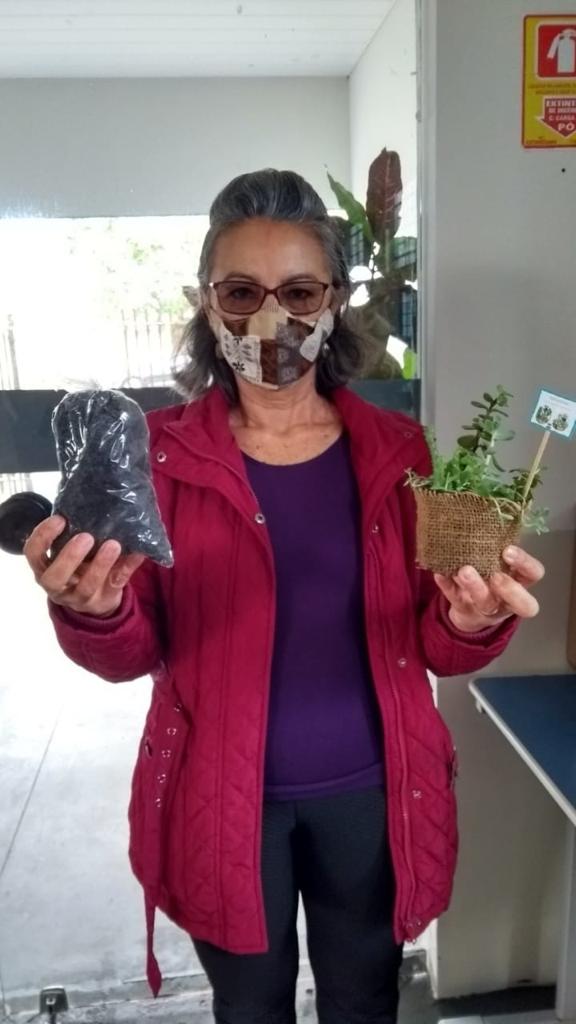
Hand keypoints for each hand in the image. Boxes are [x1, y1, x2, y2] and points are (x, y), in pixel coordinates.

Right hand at [24, 515, 144, 617]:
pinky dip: (128, 567)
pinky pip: (116, 584)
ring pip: (86, 587)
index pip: (33, 554)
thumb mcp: (71, 552)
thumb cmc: (79, 567)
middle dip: (69, 557)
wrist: (96, 600)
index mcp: (45, 569)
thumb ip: (75, 533)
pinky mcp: (105, 600)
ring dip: (100, 565)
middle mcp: (58, 586)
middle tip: (86, 537)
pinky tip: (137, 553)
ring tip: (113, 544)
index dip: (42, 537)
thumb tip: (93, 502)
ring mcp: (80, 597)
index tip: (60, 519)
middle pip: (54, 577)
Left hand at [433, 545, 544, 633]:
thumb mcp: (497, 561)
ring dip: (476, 586)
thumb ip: (496, 546)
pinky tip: (440, 574)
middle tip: (495, 575)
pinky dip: (448, 587)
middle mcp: (509, 599)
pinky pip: (455, 601)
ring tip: (463, 571)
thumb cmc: (489, 575)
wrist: (471, 610)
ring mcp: (487, 609)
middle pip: (523, 603)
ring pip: (487, 603)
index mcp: (520, 581)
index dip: (525, 564)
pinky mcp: (464, 611)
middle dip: (510, 589)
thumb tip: (485, 514)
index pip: (534, 574)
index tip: (507, 550)